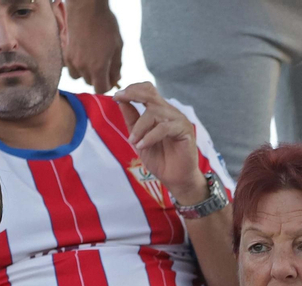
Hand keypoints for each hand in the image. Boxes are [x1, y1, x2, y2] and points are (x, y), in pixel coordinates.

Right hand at [63, 0, 122, 92]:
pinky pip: (71, 67)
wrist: (86, 8)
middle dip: (98, 78)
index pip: (101, 89)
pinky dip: (77, 65)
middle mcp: (83, 66)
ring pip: (79, 77)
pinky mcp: (65, 53)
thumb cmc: (105, 24)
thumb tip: (116, 79)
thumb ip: (116, 66)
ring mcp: (72, 60)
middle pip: (90, 83)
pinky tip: (84, 54)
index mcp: (98, 67)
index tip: (111, 78)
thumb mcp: (118, 46)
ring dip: (86, 73)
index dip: (108, 85)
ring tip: (92, 60)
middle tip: (104, 65)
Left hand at [113, 83, 206, 203]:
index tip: (116, 96)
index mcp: (160, 112)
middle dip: (133, 94)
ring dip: (139, 127)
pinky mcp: (185, 130)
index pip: (147, 91)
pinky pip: (163, 128)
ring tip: (133, 141)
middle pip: (151, 93)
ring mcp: (178, 120)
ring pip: (154, 112)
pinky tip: (142, 145)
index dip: (132, 90)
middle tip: (119, 99)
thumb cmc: (160, 160)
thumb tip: (120, 101)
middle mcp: (170, 112)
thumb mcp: (138, 139)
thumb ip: (132, 120)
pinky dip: (149, 136)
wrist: (175, 178)